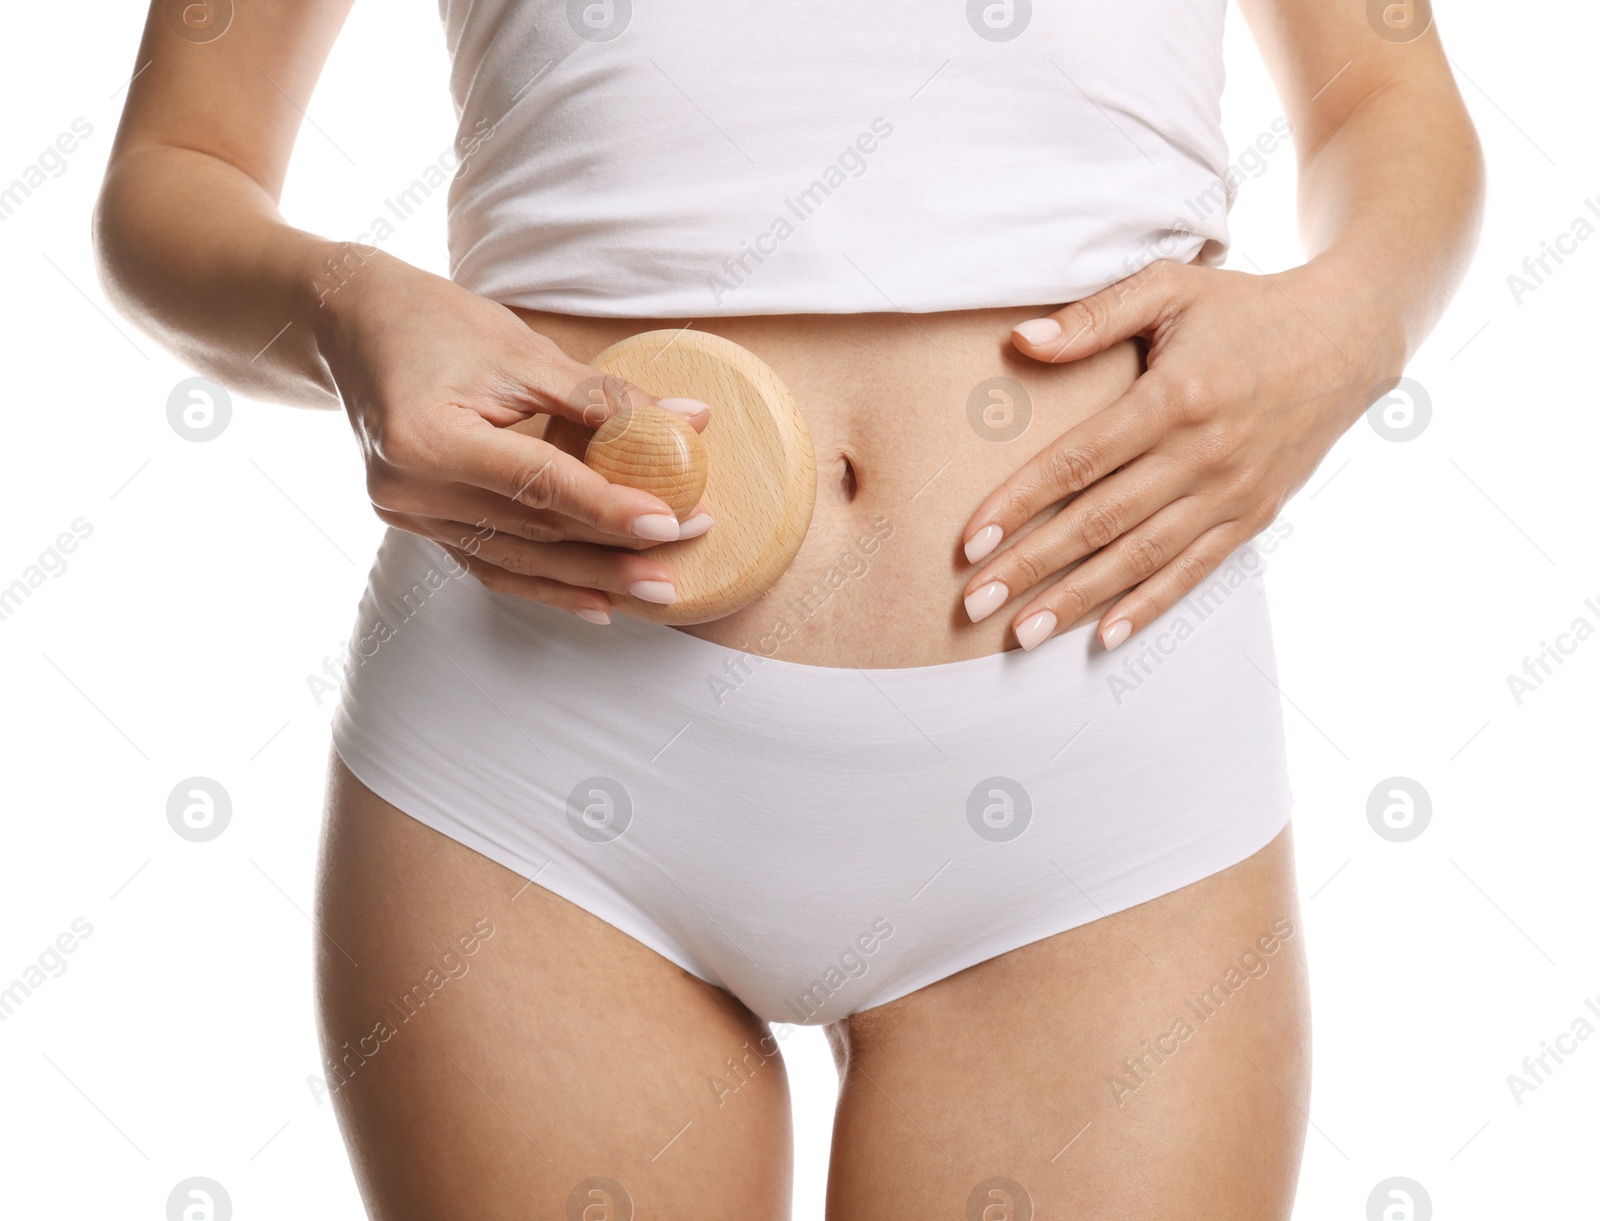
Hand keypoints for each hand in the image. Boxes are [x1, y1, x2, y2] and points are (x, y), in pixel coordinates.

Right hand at [315, 250, 713, 623]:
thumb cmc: (435, 323)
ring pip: (516, 557)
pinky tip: (598, 602)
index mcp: (427, 438)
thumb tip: (694, 420)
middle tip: (684, 555)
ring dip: (590, 576)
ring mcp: (407, 514)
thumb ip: (606, 397)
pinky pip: (489, 563)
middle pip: (532, 530)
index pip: (538, 483)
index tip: (671, 522)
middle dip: (615, 547)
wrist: (349, 325)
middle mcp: (409, 489)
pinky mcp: (415, 523)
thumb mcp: (523, 350)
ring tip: (656, 589)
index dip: (609, 507)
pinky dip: (545, 583)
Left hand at [959, 256, 1398, 650]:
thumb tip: (1019, 341)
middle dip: (1031, 566)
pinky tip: (1106, 635)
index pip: (1078, 461)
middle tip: (974, 603)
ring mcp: (1231, 491)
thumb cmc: (1244, 308)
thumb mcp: (1171, 288)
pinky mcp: (1254, 515)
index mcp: (1174, 397)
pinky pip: (1194, 570)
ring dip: (1078, 600)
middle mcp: (1202, 453)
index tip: (970, 542)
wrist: (1347, 339)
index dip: (1019, 503)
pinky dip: (1150, 605)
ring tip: (1023, 634)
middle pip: (1100, 522)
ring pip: (1141, 558)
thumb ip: (1093, 317)